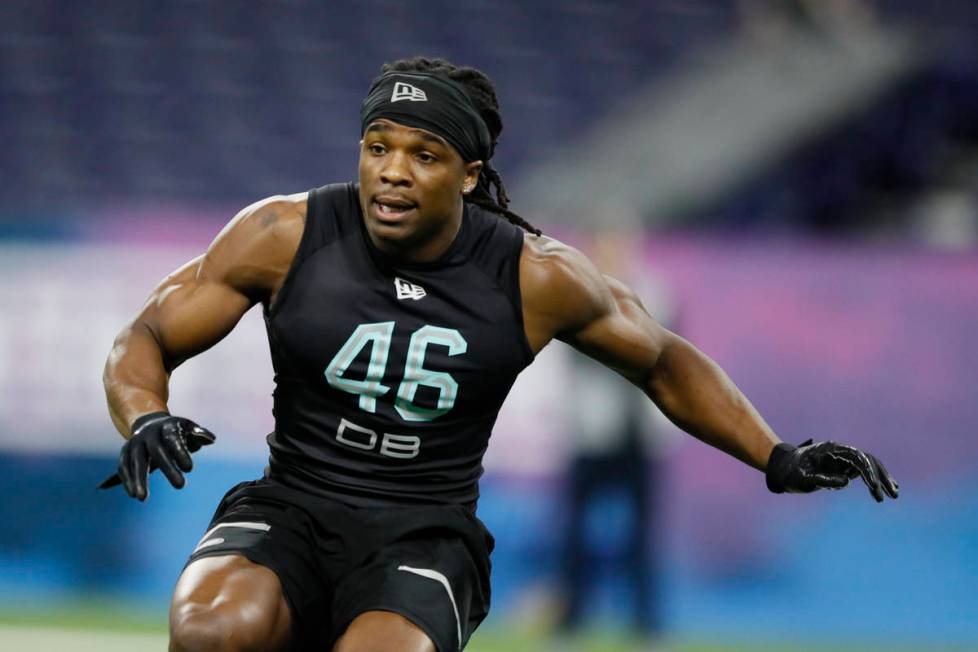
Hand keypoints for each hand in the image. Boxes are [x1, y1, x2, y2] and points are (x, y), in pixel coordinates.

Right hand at [98, 412, 215, 500]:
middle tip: (181, 486)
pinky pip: (123, 466)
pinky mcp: (125, 452)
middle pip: (156, 451)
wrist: (151, 423)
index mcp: (167, 426)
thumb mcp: (189, 428)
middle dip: (167, 468)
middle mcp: (148, 434)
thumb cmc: (176, 431)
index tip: (190, 469)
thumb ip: (199, 435)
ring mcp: (135, 442)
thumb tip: (211, 439)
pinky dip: (127, 480)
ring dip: (138, 479)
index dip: (181, 452)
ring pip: (135, 461)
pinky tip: (133, 494)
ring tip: (143, 498)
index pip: (173, 439)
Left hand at [765, 439, 898, 502]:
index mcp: (831, 450)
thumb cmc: (791, 473)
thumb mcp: (803, 479)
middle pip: (867, 460)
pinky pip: (865, 470)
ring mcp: (843, 458)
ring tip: (894, 494)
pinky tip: (889, 487)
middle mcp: (840, 452)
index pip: (856, 459)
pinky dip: (876, 478)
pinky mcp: (844, 466)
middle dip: (880, 476)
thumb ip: (823, 480)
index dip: (867, 473)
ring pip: (869, 464)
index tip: (874, 488)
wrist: (782, 468)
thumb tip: (847, 482)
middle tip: (891, 495)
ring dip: (882, 477)